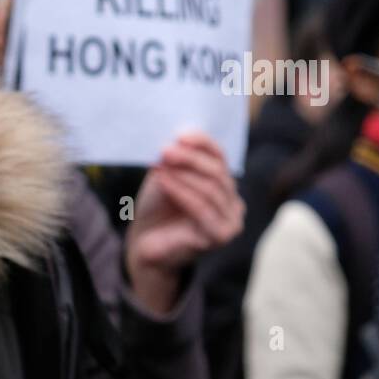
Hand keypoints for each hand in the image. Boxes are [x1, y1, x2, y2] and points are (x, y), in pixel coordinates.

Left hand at [125, 131, 243, 311]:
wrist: (144, 245)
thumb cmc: (156, 210)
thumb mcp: (167, 177)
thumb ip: (177, 159)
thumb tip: (179, 135)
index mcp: (225, 186)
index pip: (219, 157)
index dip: (202, 143)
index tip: (180, 134)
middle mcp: (234, 203)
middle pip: (217, 172)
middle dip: (190, 158)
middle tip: (166, 149)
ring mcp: (232, 221)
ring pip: (210, 188)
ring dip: (184, 174)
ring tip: (161, 164)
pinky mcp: (221, 236)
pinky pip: (202, 208)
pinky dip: (181, 191)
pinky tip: (164, 181)